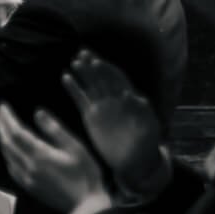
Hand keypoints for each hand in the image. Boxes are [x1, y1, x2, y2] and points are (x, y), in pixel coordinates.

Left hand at [0, 103, 107, 213]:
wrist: (86, 205)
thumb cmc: (86, 174)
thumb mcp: (76, 147)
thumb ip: (55, 130)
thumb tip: (37, 113)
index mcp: (39, 155)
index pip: (15, 132)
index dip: (6, 118)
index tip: (1, 105)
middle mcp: (27, 166)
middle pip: (6, 143)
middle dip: (0, 125)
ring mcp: (25, 178)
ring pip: (6, 155)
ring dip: (2, 139)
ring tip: (2, 126)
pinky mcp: (27, 187)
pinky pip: (10, 167)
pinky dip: (6, 154)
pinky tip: (9, 150)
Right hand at [63, 50, 168, 195]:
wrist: (133, 159)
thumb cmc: (145, 143)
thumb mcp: (149, 128)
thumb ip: (142, 112)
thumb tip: (133, 96)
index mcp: (129, 100)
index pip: (118, 80)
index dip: (108, 70)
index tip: (97, 61)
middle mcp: (115, 100)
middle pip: (103, 78)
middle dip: (94, 65)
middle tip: (83, 53)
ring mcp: (102, 106)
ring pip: (91, 85)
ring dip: (83, 73)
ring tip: (74, 62)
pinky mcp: (91, 115)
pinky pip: (80, 99)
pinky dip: (74, 88)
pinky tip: (65, 77)